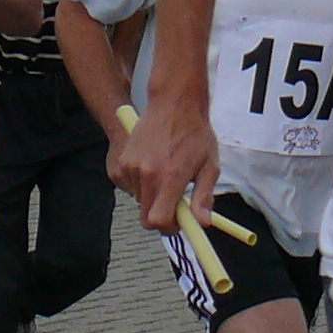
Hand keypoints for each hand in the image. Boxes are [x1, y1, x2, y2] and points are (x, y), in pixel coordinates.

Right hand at [111, 97, 220, 235]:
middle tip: (175, 202)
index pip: (159, 221)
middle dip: (161, 216)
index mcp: (170, 177)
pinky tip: (154, 167)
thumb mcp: (210, 166)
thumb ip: (203, 197)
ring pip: (139, 202)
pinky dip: (142, 185)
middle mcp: (147, 174)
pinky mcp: (122, 161)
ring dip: (152, 198)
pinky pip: (131, 187)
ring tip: (166, 176)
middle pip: (146, 217)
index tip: (179, 223)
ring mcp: (132, 167)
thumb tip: (202, 223)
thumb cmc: (194, 133)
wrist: (174, 104)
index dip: (169, 228)